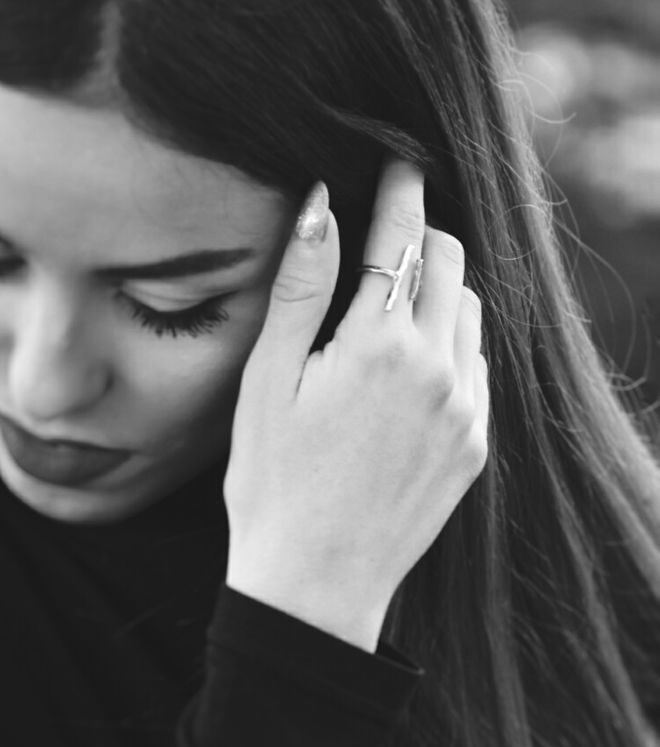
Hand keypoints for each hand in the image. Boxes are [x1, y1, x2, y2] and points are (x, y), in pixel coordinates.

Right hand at [224, 157, 488, 652]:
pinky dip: (451, 348)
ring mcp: (465, 410)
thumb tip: (323, 204)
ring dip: (439, 294)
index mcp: (380, 344)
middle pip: (450, 264)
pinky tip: (408, 372)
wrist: (314, 584)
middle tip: (387, 239)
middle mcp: (438, 369)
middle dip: (423, 237)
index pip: (403, 237)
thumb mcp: (268, 381)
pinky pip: (476, 369)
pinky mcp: (475, 446)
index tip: (401, 163)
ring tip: (391, 313)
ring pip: (470, 313)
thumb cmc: (273, 484)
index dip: (400, 191)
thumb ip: (301, 288)